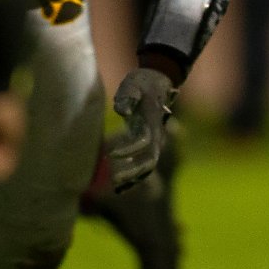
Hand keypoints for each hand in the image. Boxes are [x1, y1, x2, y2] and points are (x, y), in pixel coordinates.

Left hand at [108, 66, 175, 189]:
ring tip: (116, 187)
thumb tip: (122, 111)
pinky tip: (119, 185)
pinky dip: (134, 176)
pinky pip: (143, 163)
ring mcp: (154, 140)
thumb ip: (128, 96)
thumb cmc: (142, 82)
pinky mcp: (148, 142)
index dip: (129, 149)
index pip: (144, 141)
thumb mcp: (133, 83)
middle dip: (133, 172)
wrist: (157, 81)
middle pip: (149, 160)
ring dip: (134, 178)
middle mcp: (156, 134)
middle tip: (114, 181)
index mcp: (152, 121)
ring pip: (148, 166)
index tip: (111, 154)